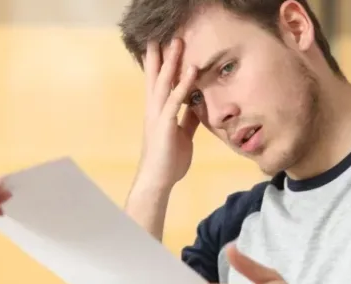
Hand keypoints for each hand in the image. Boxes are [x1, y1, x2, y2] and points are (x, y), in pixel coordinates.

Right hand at [136, 38, 200, 188]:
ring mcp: (158, 116)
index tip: (159, 46)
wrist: (157, 180)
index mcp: (157, 112)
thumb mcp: (182, 136)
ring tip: (177, 43)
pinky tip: (192, 71)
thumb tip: (197, 106)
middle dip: (161, 56)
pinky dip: (184, 84)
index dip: (158, 65)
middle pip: (156, 77)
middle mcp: (154, 110)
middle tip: (166, 36)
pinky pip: (176, 100)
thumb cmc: (168, 160)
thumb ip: (188, 119)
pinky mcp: (166, 124)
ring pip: (164, 83)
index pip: (157, 83)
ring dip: (172, 62)